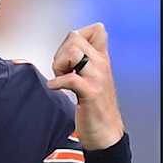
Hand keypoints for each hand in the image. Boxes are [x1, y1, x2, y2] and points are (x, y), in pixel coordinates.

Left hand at [47, 23, 124, 150]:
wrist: (107, 133)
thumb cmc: (96, 107)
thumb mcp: (95, 78)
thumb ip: (87, 61)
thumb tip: (69, 46)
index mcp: (102, 60)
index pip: (97, 29)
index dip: (77, 35)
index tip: (70, 54)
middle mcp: (101, 65)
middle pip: (75, 37)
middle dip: (61, 51)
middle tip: (62, 69)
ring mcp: (97, 78)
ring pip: (73, 52)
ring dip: (59, 64)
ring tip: (61, 78)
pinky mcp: (90, 93)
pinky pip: (70, 78)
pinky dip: (57, 82)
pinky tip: (55, 87)